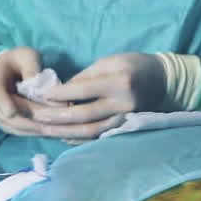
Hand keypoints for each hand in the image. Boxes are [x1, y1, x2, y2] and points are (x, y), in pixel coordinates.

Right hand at [0, 46, 47, 136]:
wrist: (7, 66)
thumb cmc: (19, 59)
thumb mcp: (27, 56)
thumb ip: (31, 68)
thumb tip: (36, 85)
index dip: (3, 103)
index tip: (12, 113)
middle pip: (6, 114)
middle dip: (29, 121)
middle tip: (50, 123)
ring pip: (11, 126)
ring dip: (31, 130)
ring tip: (53, 130)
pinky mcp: (2, 120)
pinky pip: (15, 130)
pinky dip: (30, 132)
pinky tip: (47, 132)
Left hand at [26, 53, 166, 140]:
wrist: (163, 80)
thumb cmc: (134, 65)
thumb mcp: (110, 61)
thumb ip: (85, 77)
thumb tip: (61, 92)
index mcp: (119, 81)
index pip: (83, 90)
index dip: (61, 93)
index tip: (43, 95)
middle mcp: (123, 104)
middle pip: (84, 115)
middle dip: (57, 116)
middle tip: (37, 116)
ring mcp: (125, 119)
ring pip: (90, 131)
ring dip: (65, 132)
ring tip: (46, 129)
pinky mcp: (125, 128)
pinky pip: (98, 137)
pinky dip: (79, 138)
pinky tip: (64, 136)